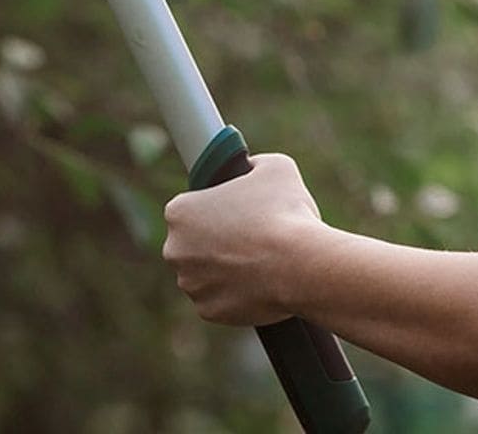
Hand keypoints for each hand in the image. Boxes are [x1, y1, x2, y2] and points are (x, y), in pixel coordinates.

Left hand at [162, 154, 326, 325]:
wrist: (302, 265)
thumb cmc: (286, 212)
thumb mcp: (274, 166)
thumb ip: (252, 165)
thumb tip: (250, 168)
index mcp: (179, 212)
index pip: (191, 208)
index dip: (216, 208)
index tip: (238, 213)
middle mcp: (175, 249)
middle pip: (193, 243)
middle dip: (215, 242)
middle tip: (250, 238)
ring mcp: (190, 283)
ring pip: (203, 274)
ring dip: (223, 269)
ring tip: (258, 262)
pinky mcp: (208, 311)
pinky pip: (218, 300)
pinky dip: (234, 295)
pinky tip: (257, 284)